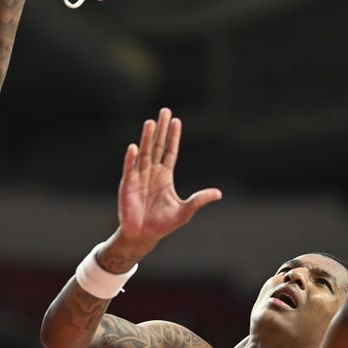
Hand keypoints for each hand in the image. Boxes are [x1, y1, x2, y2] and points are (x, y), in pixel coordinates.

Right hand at [116, 108, 221, 249]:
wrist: (143, 236)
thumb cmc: (162, 224)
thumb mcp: (184, 211)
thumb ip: (199, 200)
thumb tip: (219, 194)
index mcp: (165, 176)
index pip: (170, 151)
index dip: (173, 137)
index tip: (176, 121)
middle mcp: (152, 173)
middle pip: (157, 146)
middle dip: (161, 129)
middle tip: (164, 111)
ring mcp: (139, 177)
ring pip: (144, 153)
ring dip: (147, 138)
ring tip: (150, 122)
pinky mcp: (128, 184)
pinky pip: (130, 168)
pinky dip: (131, 158)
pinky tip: (134, 147)